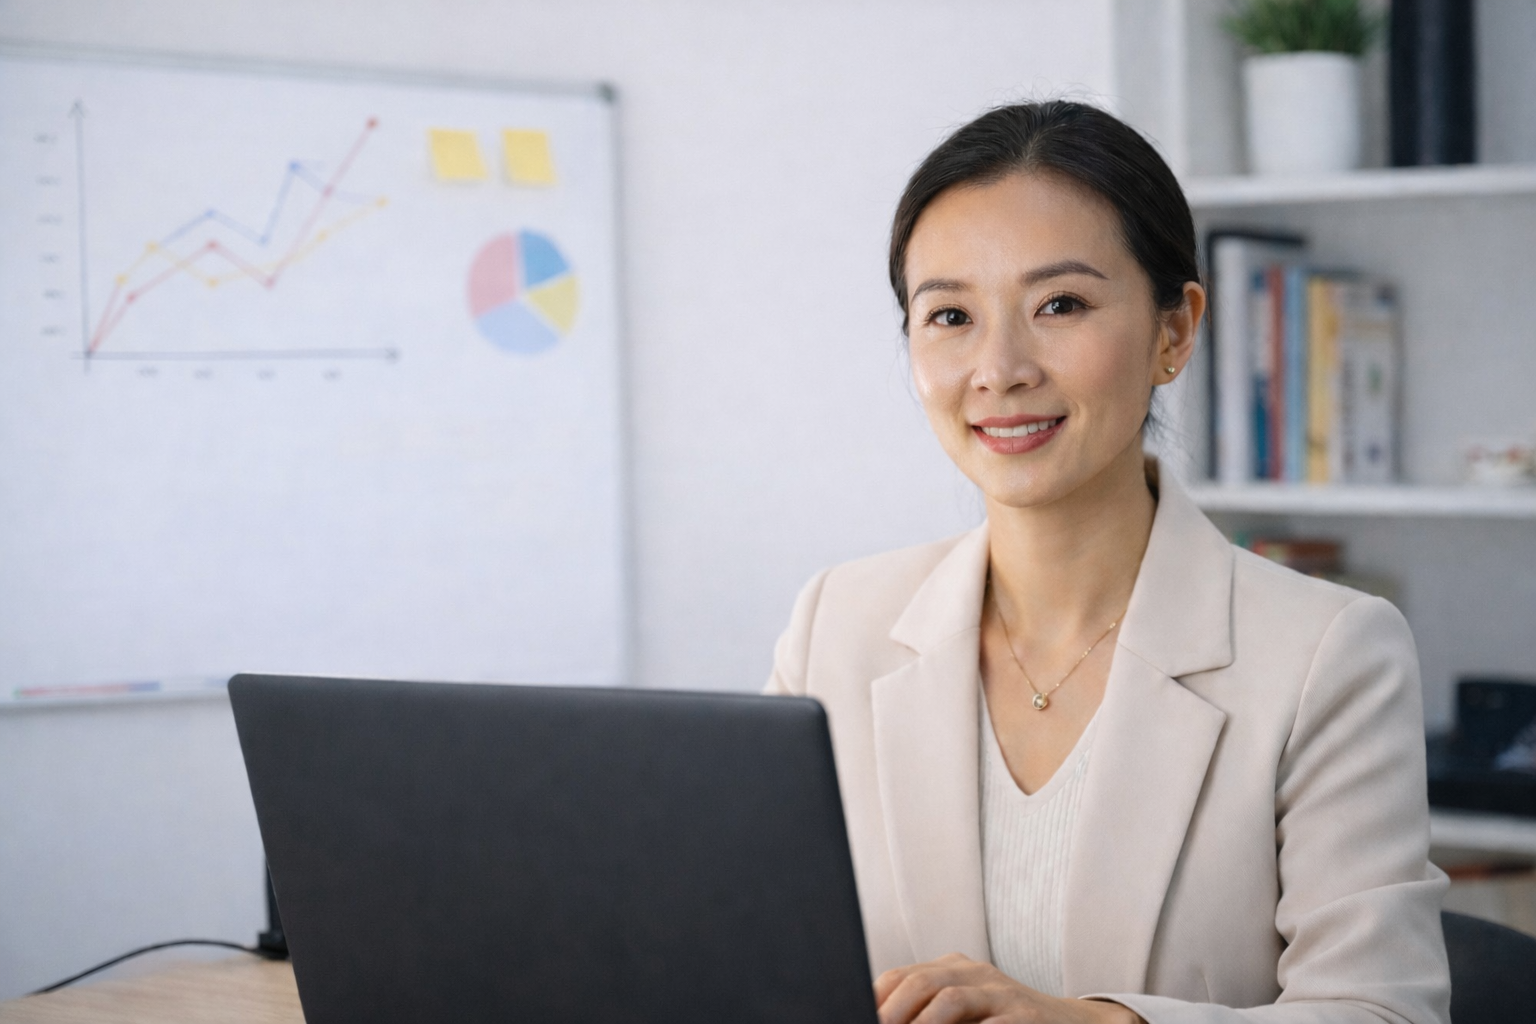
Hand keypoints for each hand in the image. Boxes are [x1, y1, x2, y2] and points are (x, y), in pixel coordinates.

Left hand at [874, 952, 1142, 1023]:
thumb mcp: (963, 1014)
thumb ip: (925, 1015)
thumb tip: (878, 1021)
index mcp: (952, 969)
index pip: (901, 976)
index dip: (875, 999)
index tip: (851, 1015)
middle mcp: (974, 973)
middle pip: (921, 982)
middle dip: (891, 1011)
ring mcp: (1001, 992)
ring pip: (950, 1000)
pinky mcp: (1025, 1015)